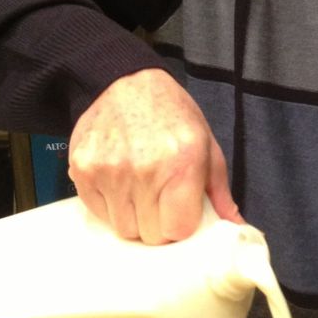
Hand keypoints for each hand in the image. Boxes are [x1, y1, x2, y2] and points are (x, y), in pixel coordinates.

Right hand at [68, 67, 239, 243]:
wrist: (128, 82)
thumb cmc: (173, 116)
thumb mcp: (207, 146)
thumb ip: (220, 191)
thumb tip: (235, 227)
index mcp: (182, 165)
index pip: (177, 231)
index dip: (179, 227)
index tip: (179, 215)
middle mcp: (144, 170)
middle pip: (149, 235)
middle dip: (157, 225)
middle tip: (159, 200)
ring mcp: (109, 171)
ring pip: (122, 228)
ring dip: (133, 216)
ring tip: (139, 189)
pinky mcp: (83, 169)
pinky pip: (97, 212)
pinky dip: (109, 205)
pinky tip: (119, 181)